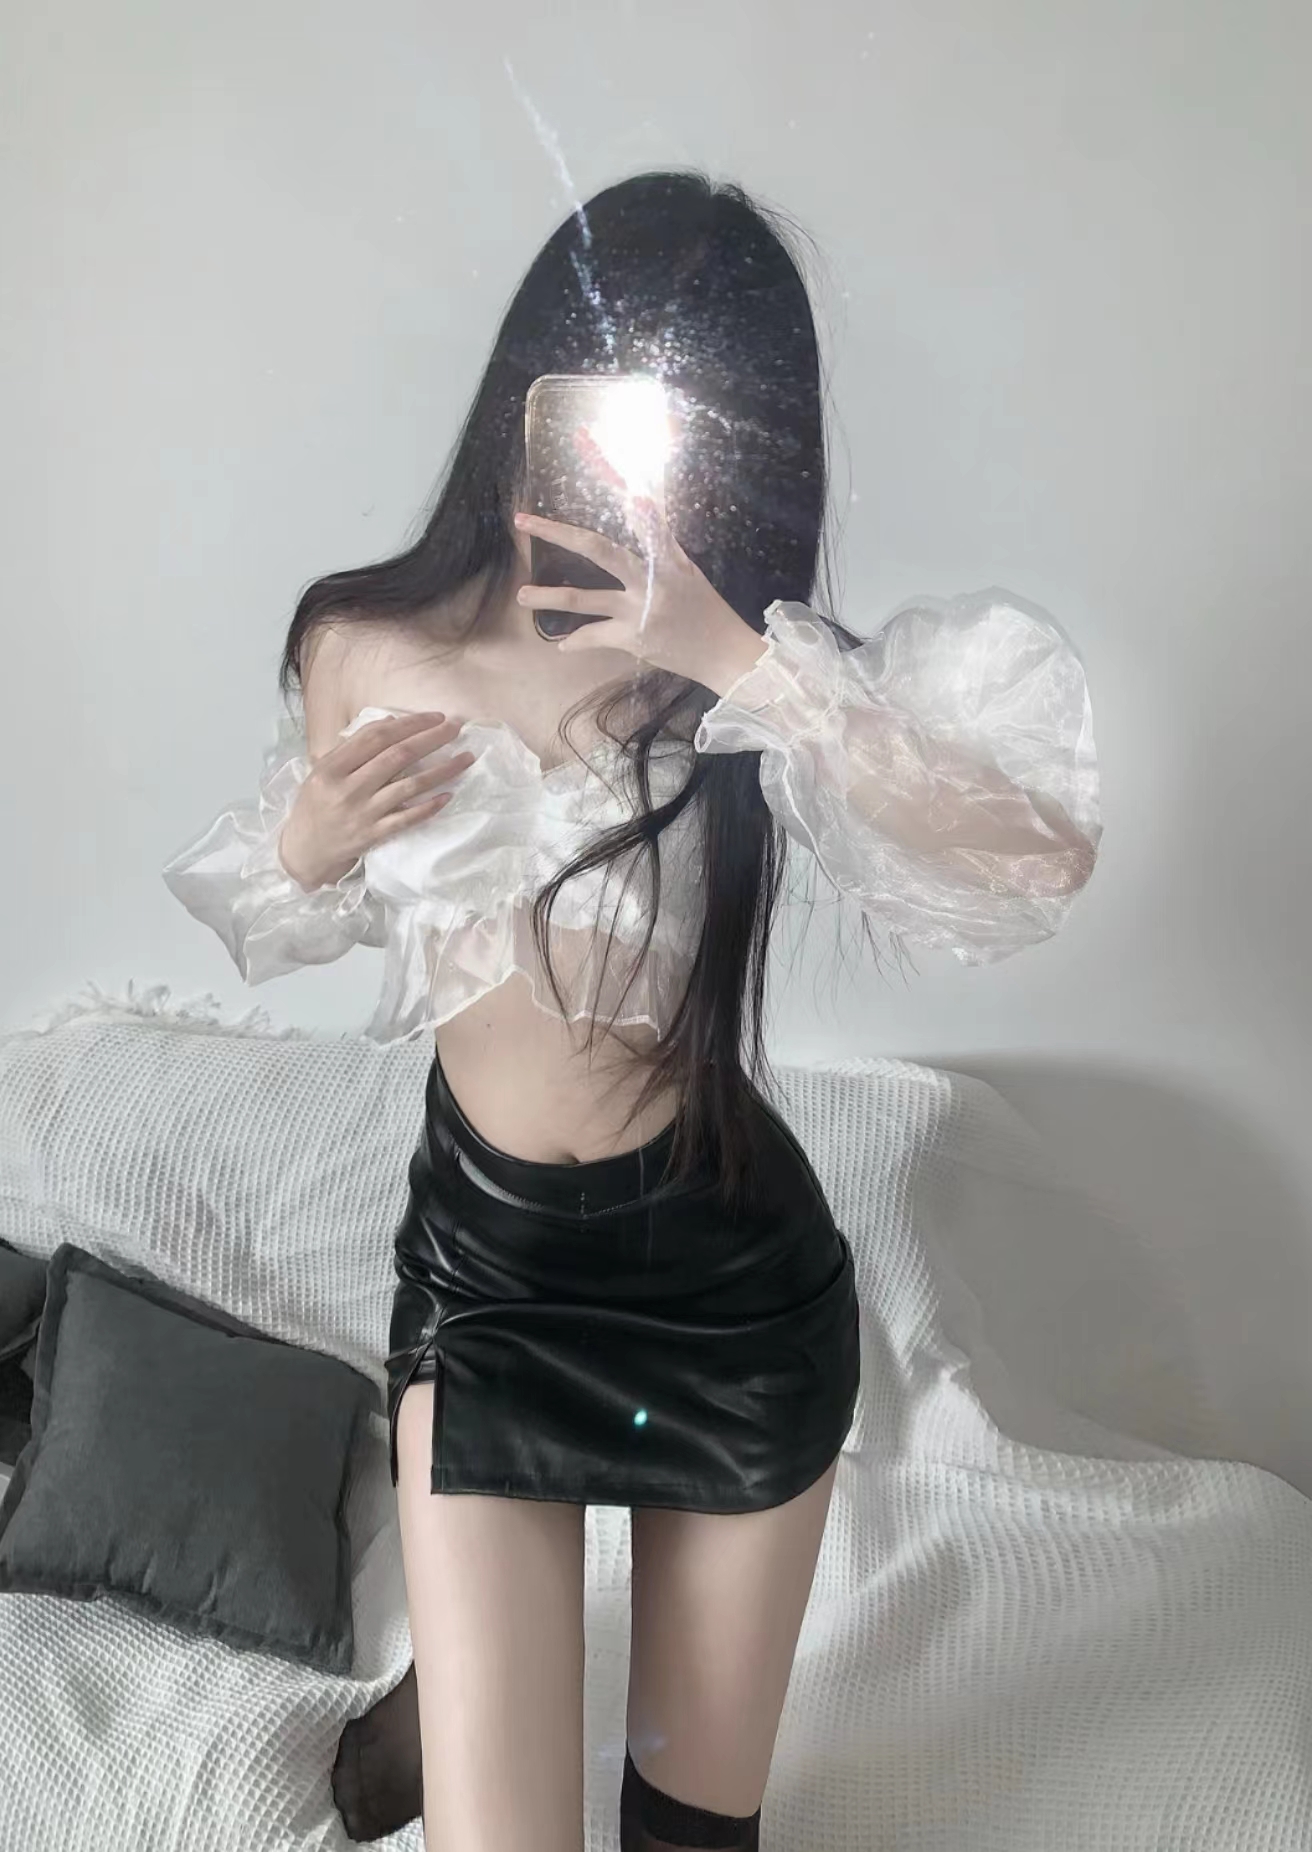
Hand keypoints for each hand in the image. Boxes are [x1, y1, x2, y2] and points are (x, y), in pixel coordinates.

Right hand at [278, 713, 475, 890]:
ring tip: (466, 758)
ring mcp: (362, 813)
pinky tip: (449, 795)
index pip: (376, 736)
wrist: (305, 850)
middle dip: (431, 738)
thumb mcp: (323, 770)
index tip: (434, 717)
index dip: (408, 723)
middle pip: (397, 756)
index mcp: (332, 767)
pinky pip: (407, 819)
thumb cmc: (316, 805)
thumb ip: (354, 747)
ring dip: (442, 770)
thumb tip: (391, 721)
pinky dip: (429, 807)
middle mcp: (348, 788)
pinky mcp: (374, 835)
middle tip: (456, 727)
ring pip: (409, 786)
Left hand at [512, 498, 767, 695]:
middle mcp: (649, 579)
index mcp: (666, 557)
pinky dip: (577, 640)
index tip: (602, 461)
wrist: (721, 652)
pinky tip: (562, 643)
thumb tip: (638, 504)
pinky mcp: (632, 639)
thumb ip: (659, 542)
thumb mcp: (686, 570)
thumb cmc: (703, 608)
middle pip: (597, 549)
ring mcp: (638, 610)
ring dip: (549, 596)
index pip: (645, 518)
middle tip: (523, 521)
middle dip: (558, 533)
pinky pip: (595, 636)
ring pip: (584, 599)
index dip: (626, 493)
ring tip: (521, 595)